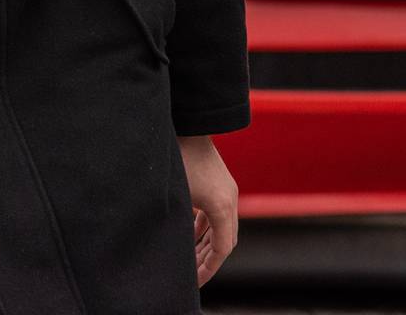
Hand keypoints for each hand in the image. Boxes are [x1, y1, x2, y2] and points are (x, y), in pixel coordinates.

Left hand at [176, 133, 238, 287]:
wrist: (189, 124)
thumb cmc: (179, 158)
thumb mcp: (178, 196)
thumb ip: (180, 224)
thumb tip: (175, 250)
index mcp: (222, 205)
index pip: (222, 249)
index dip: (208, 269)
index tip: (195, 282)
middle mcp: (230, 199)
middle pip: (225, 241)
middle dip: (209, 260)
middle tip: (192, 275)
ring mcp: (227, 190)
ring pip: (222, 228)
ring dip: (208, 244)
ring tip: (190, 260)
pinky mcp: (221, 183)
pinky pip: (218, 214)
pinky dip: (207, 228)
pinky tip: (192, 236)